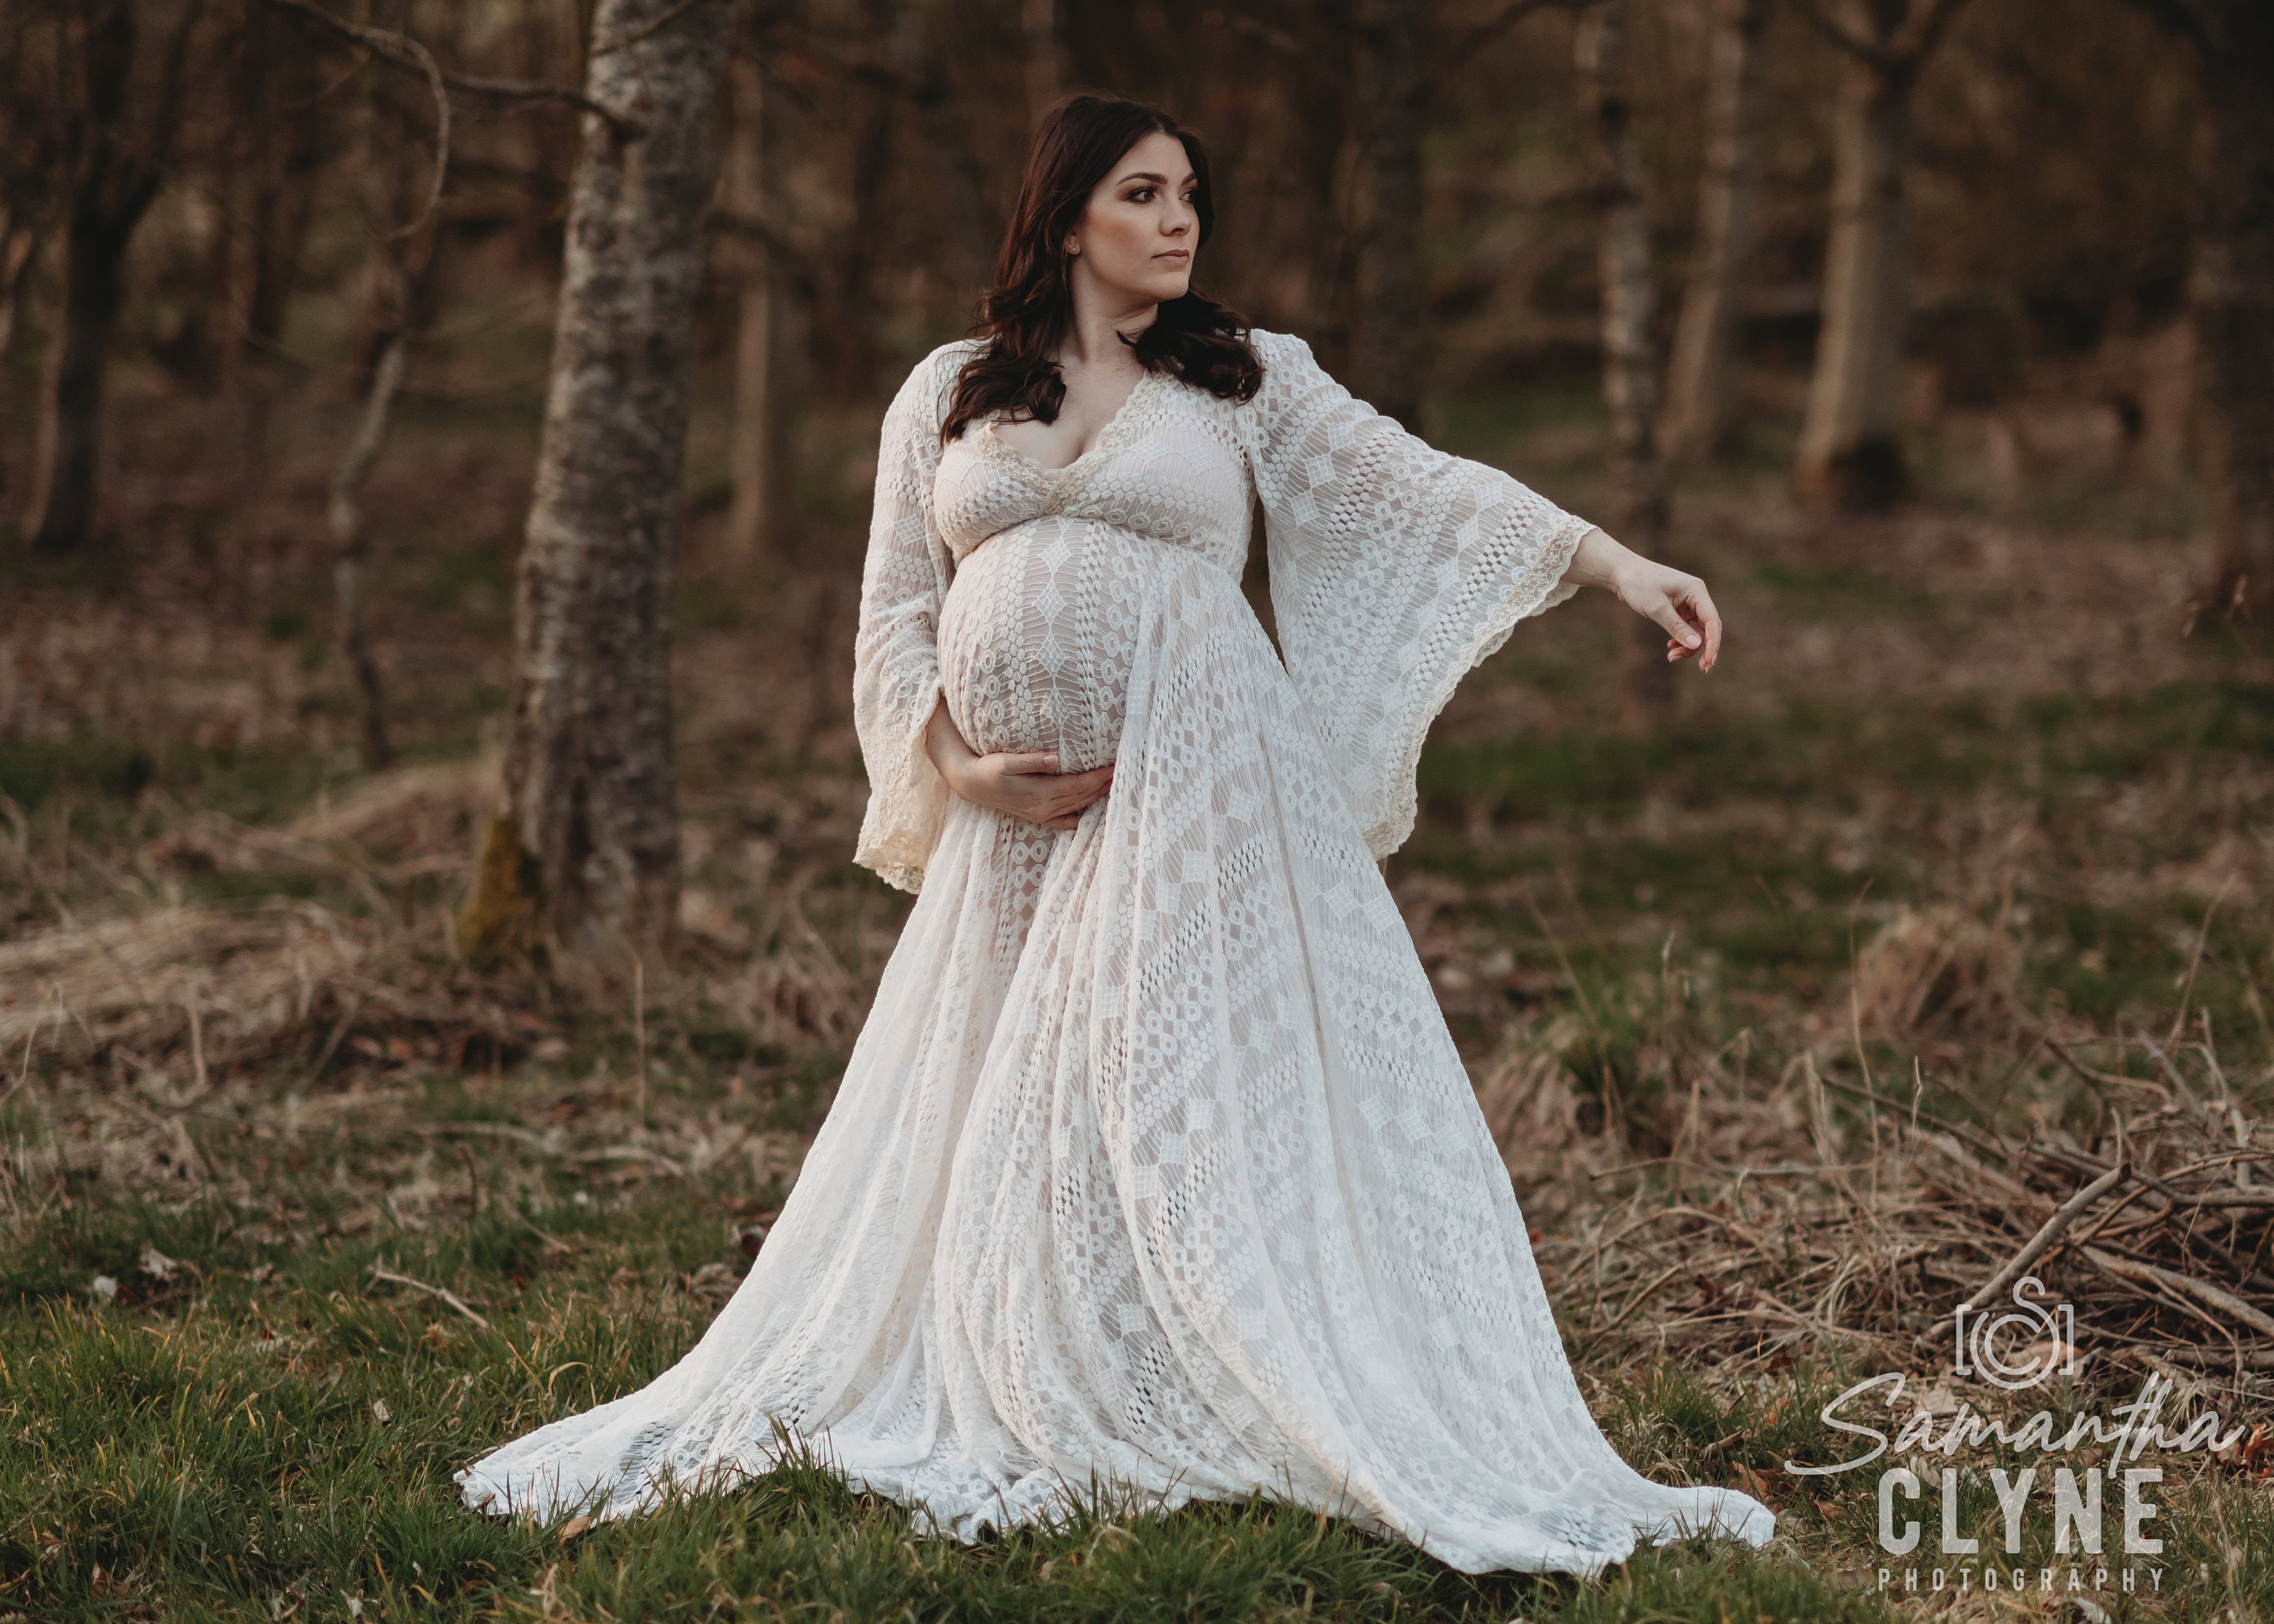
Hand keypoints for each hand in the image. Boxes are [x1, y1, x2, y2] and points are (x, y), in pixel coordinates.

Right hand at [925, 699, 1113, 830]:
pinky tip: (1090, 813)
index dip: (1098, 777)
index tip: (1114, 767)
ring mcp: (1041, 814)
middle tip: (1122, 773)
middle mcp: (1044, 807)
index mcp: (1040, 792)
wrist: (972, 785)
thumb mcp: (1006, 761)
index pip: (1078, 785)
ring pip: (1077, 807)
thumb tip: (1056, 758)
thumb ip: (1032, 760)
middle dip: (1103, 786)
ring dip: (1096, 797)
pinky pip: (1064, 821)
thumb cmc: (988, 769)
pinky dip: (1079, 817)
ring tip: (1112, 786)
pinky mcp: (1037, 816)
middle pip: (1082, 797)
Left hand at [1562, 526, 1722, 671]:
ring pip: (1696, 631)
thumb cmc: (1639, 585)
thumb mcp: (1657, 608)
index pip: (1712, 620)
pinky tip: (1670, 647)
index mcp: (1696, 590)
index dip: (1713, 642)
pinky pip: (1685, 628)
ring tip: (1671, 656)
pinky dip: (1680, 640)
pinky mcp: (1678, 609)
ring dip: (1688, 646)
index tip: (1709, 661)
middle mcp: (1695, 596)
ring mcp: (1687, 603)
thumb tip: (1697, 645)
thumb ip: (1676, 627)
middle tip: (1703, 669)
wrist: (1622, 573)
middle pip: (1707, 627)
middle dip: (1703, 648)